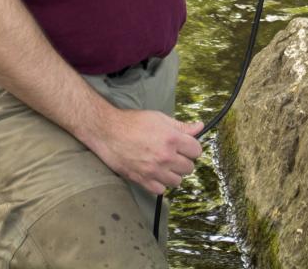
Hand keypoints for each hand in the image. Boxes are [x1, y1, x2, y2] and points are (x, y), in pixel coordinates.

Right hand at [88, 107, 204, 195]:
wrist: (108, 132)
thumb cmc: (133, 122)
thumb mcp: (159, 118)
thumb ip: (181, 126)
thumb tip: (199, 127)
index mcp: (172, 139)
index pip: (197, 151)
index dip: (192, 147)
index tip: (186, 146)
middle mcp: (165, 157)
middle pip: (189, 167)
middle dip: (184, 160)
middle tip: (174, 154)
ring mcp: (154, 171)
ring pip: (177, 181)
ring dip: (173, 174)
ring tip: (165, 165)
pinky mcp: (142, 180)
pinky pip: (161, 190)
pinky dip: (160, 183)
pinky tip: (155, 173)